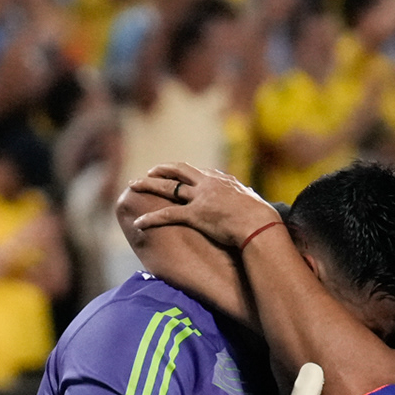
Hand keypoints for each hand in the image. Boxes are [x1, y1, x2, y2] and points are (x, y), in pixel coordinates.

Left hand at [128, 162, 277, 249]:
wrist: (260, 225)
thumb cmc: (262, 217)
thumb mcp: (254, 202)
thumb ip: (247, 199)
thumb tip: (253, 202)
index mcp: (222, 180)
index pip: (200, 172)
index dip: (186, 174)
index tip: (178, 175)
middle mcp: (208, 184)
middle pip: (179, 172)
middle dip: (162, 170)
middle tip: (149, 172)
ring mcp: (200, 198)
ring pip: (168, 188)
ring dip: (148, 186)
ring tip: (132, 186)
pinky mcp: (195, 215)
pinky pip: (167, 215)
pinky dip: (151, 219)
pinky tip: (138, 222)